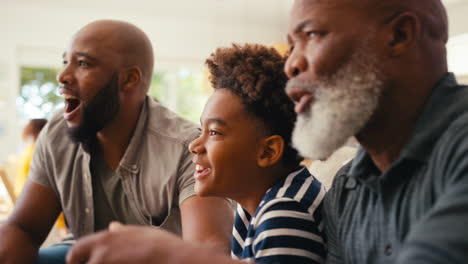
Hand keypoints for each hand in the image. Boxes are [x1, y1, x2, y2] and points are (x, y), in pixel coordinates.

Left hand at [66, 223, 181, 263]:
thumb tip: (112, 226)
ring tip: (122, 263)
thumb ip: (121, 231)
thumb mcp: (139, 233)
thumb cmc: (160, 246)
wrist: (174, 260)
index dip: (76, 259)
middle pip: (77, 262)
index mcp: (104, 239)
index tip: (79, 263)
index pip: (76, 251)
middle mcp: (100, 254)